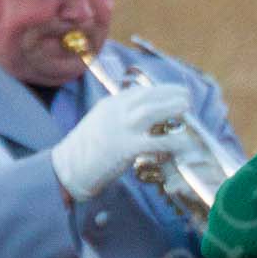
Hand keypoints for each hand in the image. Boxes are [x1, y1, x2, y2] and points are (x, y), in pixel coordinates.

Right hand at [49, 85, 189, 200]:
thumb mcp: (101, 122)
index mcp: (110, 105)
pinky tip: (183, 143)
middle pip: (147, 97)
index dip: (159, 90)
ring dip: (170, 108)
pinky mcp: (125, 148)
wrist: (69, 167)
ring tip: (187, 108)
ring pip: (150, 113)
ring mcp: (120, 129)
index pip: (138, 92)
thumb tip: (141, 116)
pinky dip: (170, 142)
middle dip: (169, 94)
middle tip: (187, 96)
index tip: (174, 91)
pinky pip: (153, 143)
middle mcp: (115, 112)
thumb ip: (119, 116)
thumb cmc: (87, 149)